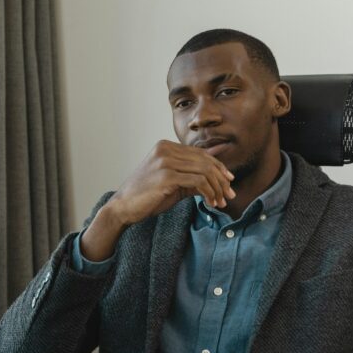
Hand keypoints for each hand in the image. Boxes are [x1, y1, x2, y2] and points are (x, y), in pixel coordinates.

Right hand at [111, 140, 235, 224]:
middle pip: (204, 161)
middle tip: (229, 194)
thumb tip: (219, 176)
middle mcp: (166, 149)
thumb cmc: (147, 195)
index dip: (218, 167)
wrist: (123, 206)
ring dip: (216, 188)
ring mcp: (165, 161)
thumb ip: (193, 175)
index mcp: (166, 146)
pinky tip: (211, 202)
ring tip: (220, 201)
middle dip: (221, 179)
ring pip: (204, 171)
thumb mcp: (173, 182)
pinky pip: (198, 182)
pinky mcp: (166, 176)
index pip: (200, 153)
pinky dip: (209, 192)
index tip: (228, 181)